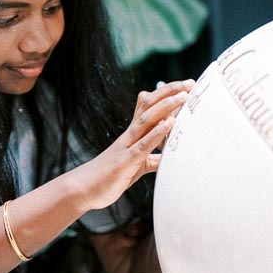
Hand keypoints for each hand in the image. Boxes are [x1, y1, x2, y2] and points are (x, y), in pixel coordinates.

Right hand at [76, 79, 193, 210]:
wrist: (83, 189)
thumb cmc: (110, 176)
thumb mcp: (136, 165)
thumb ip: (152, 159)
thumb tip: (168, 159)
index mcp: (133, 134)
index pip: (149, 106)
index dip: (166, 94)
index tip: (186, 85)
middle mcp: (130, 135)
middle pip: (149, 106)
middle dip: (170, 93)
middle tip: (189, 83)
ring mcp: (126, 146)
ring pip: (147, 120)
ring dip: (166, 106)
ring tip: (183, 96)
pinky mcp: (125, 161)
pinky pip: (143, 145)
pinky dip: (157, 132)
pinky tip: (170, 123)